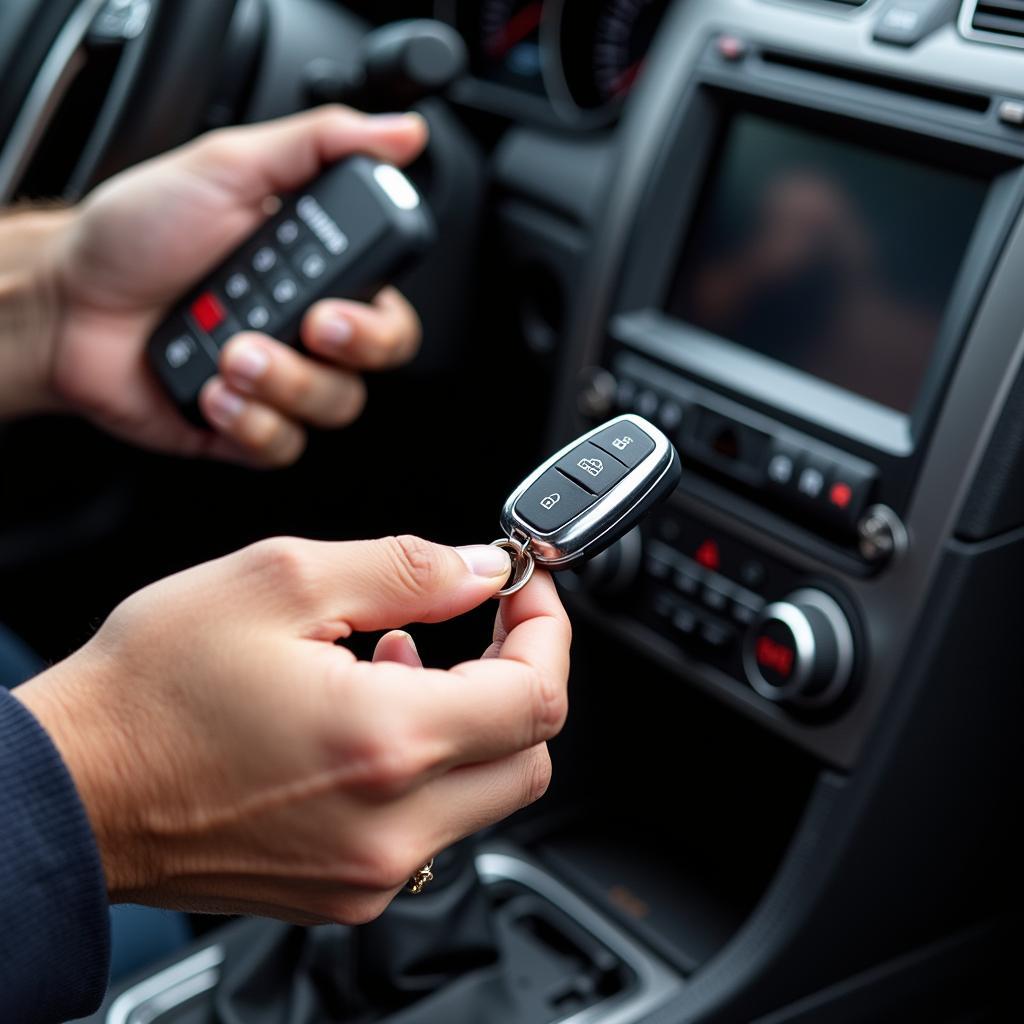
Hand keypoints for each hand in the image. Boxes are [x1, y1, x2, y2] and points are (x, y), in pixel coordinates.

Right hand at [14, 537, 570, 923]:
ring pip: (487, 790)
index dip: (547, 628)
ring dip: (471, 715)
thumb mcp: (281, 581)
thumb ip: (405, 568)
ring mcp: (368, 874)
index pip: (538, 695)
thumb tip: (479, 570)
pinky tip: (370, 710)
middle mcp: (390, 827)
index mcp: (384, 744)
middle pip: (529, 752)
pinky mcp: (343, 891)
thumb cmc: (147, 692)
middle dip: (519, 673)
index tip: (524, 588)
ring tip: (398, 654)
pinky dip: (428, 761)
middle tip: (479, 618)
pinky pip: (431, 823)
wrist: (68, 790)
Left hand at [48, 106, 427, 465]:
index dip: (379, 322)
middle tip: (302, 325)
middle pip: (373, 366)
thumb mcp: (229, 165)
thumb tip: (400, 133)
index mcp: (317, 275)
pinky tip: (212, 390)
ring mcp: (278, 382)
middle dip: (343, 352)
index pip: (388, 312)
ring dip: (282, 383)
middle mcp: (305, 332)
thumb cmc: (136, 234)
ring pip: (333, 408)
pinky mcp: (245, 426)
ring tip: (228, 351)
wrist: (65, 302)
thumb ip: (319, 145)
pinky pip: (282, 446)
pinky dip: (250, 421)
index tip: (337, 304)